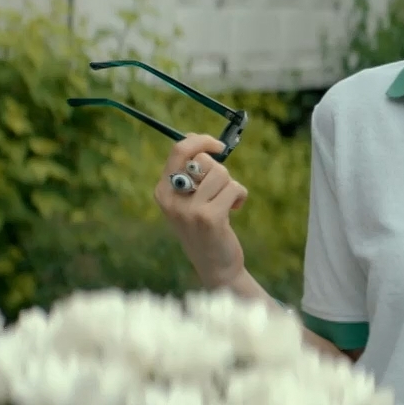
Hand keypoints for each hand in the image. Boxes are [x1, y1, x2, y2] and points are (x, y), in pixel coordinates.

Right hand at [154, 134, 248, 288]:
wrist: (215, 267)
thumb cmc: (205, 228)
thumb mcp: (189, 200)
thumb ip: (190, 173)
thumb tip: (193, 137)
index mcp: (163, 192)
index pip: (178, 151)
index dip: (200, 140)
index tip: (217, 145)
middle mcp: (172, 200)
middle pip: (205, 161)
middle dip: (220, 173)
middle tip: (220, 193)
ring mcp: (189, 210)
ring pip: (221, 174)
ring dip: (231, 187)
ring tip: (228, 204)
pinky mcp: (209, 218)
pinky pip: (233, 188)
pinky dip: (240, 196)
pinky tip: (235, 210)